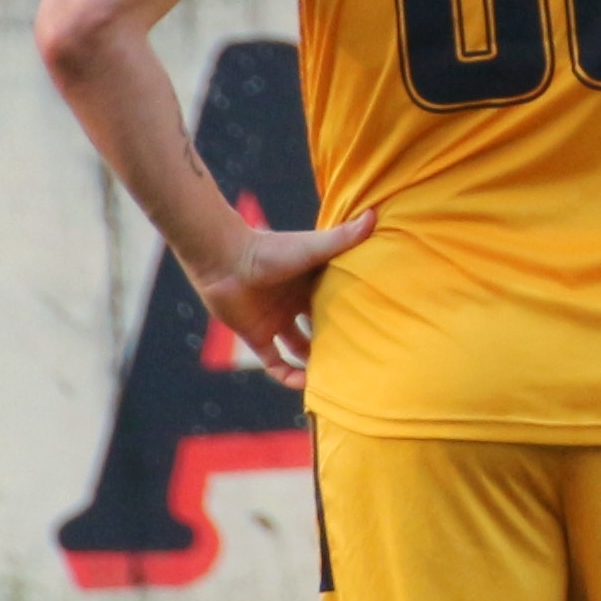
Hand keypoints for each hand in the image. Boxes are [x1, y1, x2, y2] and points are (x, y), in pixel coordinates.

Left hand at [189, 209, 374, 392]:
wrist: (223, 259)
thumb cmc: (270, 249)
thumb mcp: (314, 247)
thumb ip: (344, 237)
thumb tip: (376, 215)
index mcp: (312, 283)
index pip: (338, 302)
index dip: (355, 314)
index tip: (376, 327)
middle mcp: (295, 303)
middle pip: (322, 327)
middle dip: (338, 342)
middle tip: (361, 358)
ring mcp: (275, 321)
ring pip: (300, 348)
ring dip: (315, 363)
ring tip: (337, 377)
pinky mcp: (256, 335)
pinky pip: (274, 362)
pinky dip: (287, 375)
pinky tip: (302, 384)